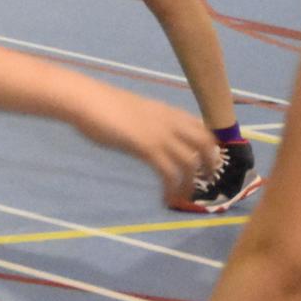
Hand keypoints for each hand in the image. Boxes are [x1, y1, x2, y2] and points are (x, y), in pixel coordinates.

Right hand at [73, 85, 218, 201]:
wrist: (89, 101)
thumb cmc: (105, 106)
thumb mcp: (138, 112)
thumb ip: (152, 124)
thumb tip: (155, 138)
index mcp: (169, 111)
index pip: (202, 127)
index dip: (211, 146)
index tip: (209, 161)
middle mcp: (171, 122)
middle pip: (205, 143)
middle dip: (210, 164)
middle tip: (207, 181)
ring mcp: (160, 134)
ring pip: (190, 162)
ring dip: (191, 183)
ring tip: (185, 197)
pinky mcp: (147, 148)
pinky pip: (168, 173)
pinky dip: (171, 189)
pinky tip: (166, 198)